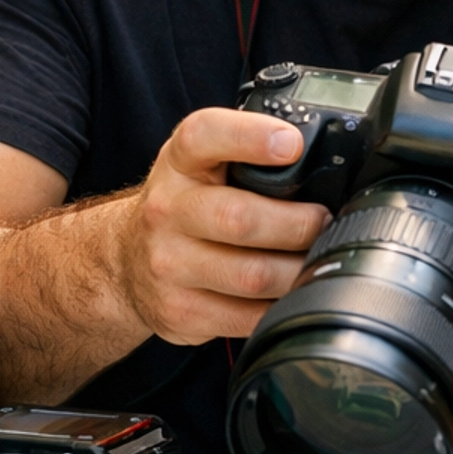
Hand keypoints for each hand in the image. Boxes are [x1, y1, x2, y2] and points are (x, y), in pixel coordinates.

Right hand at [113, 108, 328, 345]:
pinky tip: (290, 293)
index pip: (204, 136)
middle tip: (325, 222)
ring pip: (252, 276)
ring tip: (316, 260)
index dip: (250, 136)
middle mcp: (167, 211)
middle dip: (299, 224)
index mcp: (179, 162)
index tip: (290, 143)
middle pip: (241, 219)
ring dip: (298, 271)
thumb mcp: (203, 164)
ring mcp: (169, 265)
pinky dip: (280, 306)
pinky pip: (248, 317)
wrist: (127, 261)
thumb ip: (247, 154)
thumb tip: (320, 160)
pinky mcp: (180, 312)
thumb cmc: (185, 206)